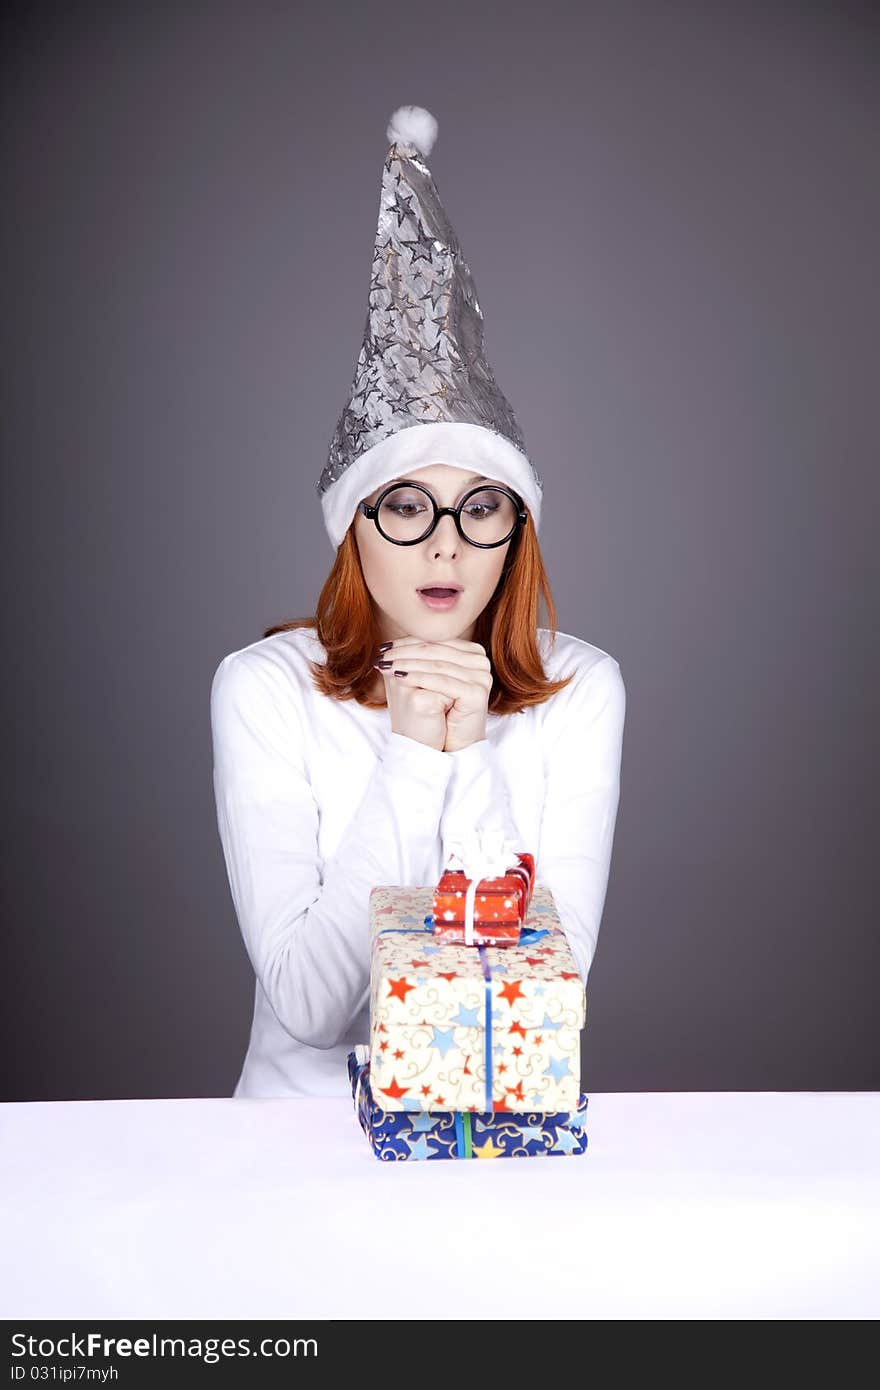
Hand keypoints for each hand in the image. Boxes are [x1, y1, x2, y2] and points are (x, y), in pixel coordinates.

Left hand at [374, 638, 492, 751]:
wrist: (449, 744)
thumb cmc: (435, 712)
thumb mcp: (423, 679)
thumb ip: (415, 657)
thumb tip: (386, 643)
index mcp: (472, 652)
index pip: (435, 641)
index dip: (407, 643)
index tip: (383, 647)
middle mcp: (480, 660)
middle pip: (436, 651)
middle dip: (405, 652)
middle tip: (382, 655)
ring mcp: (482, 676)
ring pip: (437, 665)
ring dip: (408, 664)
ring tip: (386, 666)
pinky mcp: (478, 692)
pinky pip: (442, 681)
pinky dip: (419, 678)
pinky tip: (399, 678)